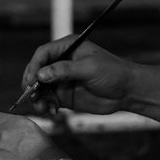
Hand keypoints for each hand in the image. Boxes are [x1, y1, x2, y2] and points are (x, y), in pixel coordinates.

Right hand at [21, 37, 138, 113]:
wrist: (127, 92)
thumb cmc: (112, 73)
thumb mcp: (89, 68)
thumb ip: (65, 70)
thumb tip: (41, 74)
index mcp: (67, 47)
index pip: (43, 53)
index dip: (34, 65)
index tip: (31, 80)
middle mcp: (61, 62)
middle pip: (37, 70)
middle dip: (32, 83)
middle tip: (32, 95)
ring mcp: (62, 79)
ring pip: (40, 87)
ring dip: (37, 97)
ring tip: (42, 107)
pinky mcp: (64, 95)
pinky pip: (48, 99)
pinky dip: (46, 105)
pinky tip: (51, 111)